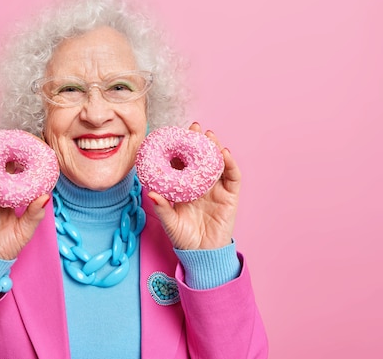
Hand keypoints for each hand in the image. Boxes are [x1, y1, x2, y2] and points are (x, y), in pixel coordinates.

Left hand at [149, 123, 240, 249]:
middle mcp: (202, 184)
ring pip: (218, 163)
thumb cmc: (184, 238)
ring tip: (209, 136)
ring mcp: (217, 189)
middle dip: (199, 142)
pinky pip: (232, 177)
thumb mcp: (170, 222)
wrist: (203, 255)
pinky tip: (225, 153)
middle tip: (194, 128)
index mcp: (186, 187)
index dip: (180, 148)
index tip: (174, 135)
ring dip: (215, 148)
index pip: (183, 163)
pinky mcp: (230, 196)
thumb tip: (150, 193)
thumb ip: (162, 207)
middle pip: (202, 158)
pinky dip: (230, 164)